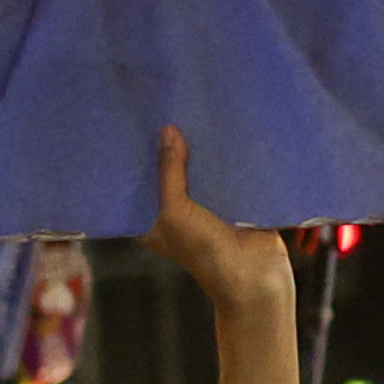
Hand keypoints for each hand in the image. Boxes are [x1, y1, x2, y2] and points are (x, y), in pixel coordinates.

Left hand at [141, 125, 294, 312]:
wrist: (254, 276)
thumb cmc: (204, 251)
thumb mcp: (175, 211)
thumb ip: (170, 171)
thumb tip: (168, 130)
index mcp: (154, 220)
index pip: (138, 185)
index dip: (134, 161)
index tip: (130, 127)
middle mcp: (177, 212)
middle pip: (170, 173)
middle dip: (168, 148)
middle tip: (161, 108)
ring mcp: (207, 206)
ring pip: (199, 170)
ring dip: (199, 149)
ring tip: (191, 109)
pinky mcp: (234, 201)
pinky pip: (227, 173)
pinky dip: (226, 157)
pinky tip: (223, 128)